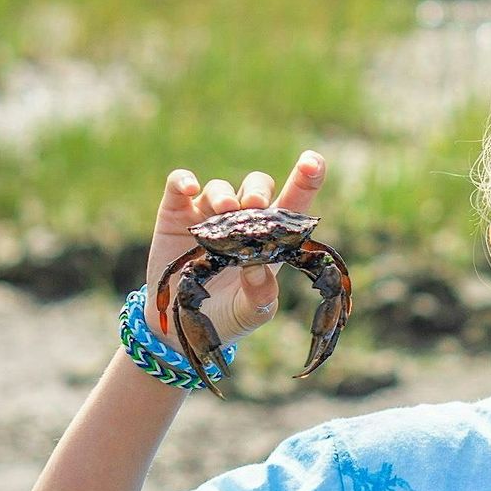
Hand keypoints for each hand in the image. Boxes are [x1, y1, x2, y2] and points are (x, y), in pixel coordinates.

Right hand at [147, 151, 325, 352]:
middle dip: (258, 191)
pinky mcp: (176, 214)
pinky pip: (179, 185)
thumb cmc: (226, 316)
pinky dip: (184, 181)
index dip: (306, 179)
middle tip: (255, 206)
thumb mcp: (250, 314)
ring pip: (220, 188)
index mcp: (269, 240)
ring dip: (224, 194)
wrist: (182, 328)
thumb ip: (261, 296)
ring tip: (225, 211)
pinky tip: (190, 187)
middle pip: (257, 188)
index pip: (293, 203)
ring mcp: (208, 214)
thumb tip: (257, 270)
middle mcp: (241, 221)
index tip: (314, 161)